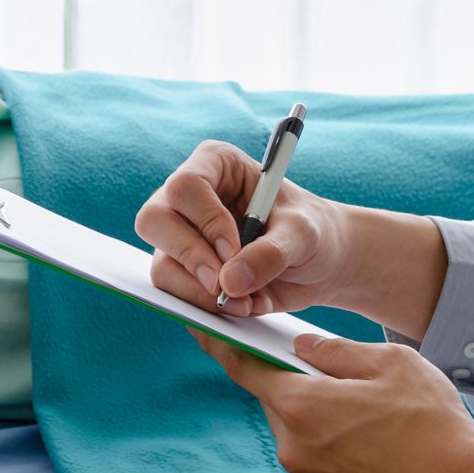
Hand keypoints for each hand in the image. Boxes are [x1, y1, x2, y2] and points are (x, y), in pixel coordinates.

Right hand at [136, 140, 355, 317]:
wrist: (318, 263)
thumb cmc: (311, 232)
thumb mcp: (302, 236)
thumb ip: (270, 253)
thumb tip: (230, 282)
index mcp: (216, 164)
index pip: (186, 186)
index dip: (205, 221)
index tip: (233, 248)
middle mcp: (189, 197)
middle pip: (155, 221)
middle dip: (190, 258)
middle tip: (224, 285)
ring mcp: (181, 236)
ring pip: (162, 265)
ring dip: (201, 293)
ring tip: (247, 302)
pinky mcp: (185, 271)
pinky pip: (175, 294)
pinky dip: (207, 308)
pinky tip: (242, 306)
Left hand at [193, 329, 473, 472]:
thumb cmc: (431, 423)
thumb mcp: (389, 363)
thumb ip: (336, 352)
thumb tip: (304, 349)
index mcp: (301, 407)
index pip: (245, 369)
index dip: (222, 345)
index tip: (203, 329)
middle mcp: (295, 448)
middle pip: (281, 402)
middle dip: (303, 385)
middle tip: (346, 376)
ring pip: (303, 432)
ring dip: (326, 417)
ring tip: (376, 414)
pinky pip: (323, 461)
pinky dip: (340, 447)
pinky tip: (379, 442)